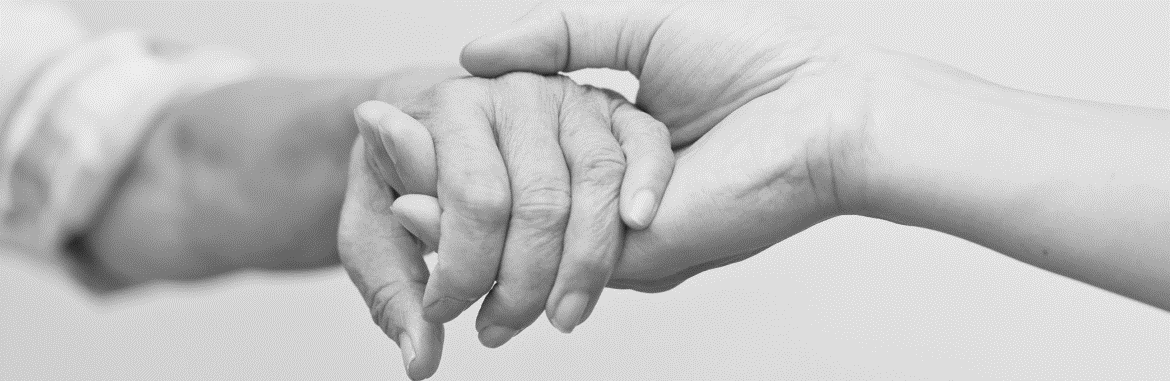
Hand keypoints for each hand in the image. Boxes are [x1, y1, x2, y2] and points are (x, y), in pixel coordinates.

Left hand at [338, 72, 671, 378]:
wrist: (441, 130)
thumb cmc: (403, 181)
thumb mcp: (372, 230)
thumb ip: (391, 288)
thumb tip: (422, 357)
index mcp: (452, 105)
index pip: (476, 200)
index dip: (463, 272)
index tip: (442, 311)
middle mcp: (516, 93)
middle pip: (541, 202)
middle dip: (523, 285)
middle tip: (495, 329)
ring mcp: (571, 100)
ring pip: (598, 183)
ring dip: (585, 266)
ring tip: (559, 318)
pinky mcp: (613, 113)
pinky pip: (645, 148)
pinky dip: (648, 189)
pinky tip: (635, 232)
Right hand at [399, 3, 880, 291]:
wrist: (825, 107)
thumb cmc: (753, 58)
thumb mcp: (633, 29)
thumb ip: (556, 38)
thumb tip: (473, 53)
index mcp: (609, 140)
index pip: (519, 154)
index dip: (458, 147)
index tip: (395, 128)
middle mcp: (607, 192)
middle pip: (512, 204)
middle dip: (442, 193)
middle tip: (376, 163)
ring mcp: (619, 230)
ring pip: (523, 241)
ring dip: (453, 224)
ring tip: (389, 198)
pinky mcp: (637, 255)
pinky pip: (552, 254)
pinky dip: (491, 237)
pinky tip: (432, 214)